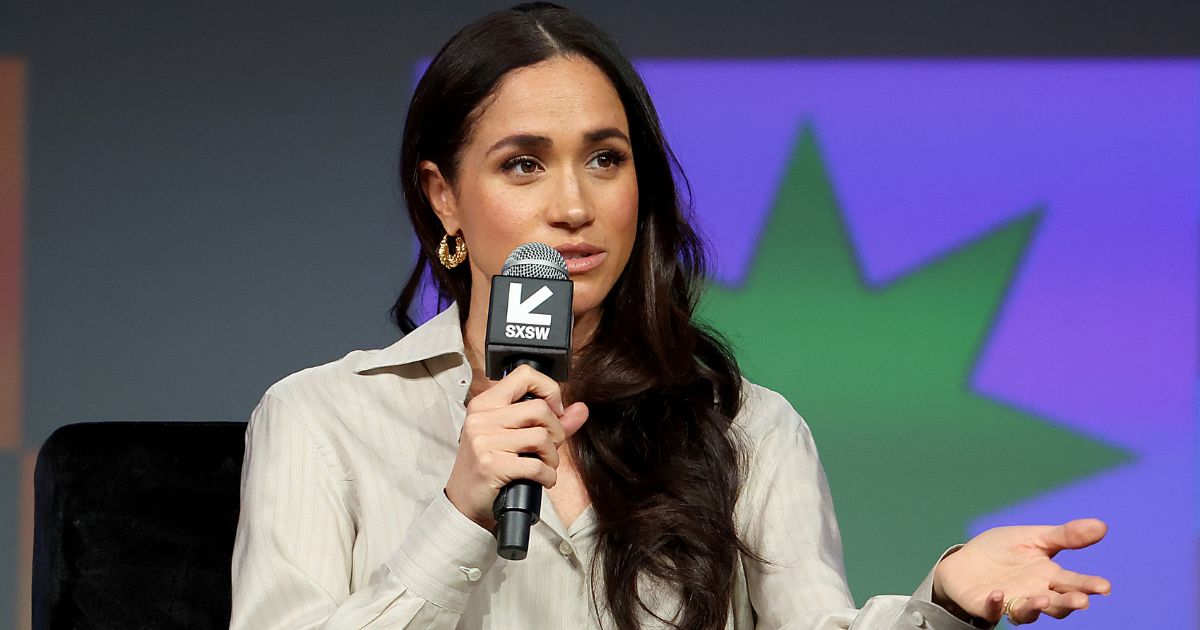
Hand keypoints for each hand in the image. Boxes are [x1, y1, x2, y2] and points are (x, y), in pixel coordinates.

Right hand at [444, 364, 588, 529]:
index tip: (554, 410)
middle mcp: (482, 418)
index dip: (549, 390)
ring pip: (541, 437)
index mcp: (485, 404)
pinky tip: (542, 479)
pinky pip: (536, 465)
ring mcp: (484, 441)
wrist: (463, 503)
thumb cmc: (489, 467)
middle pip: (540, 409)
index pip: (524, 375)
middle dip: (556, 431)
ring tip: (545, 465)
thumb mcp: (514, 438)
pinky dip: (548, 476)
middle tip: (551, 446)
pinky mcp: (491, 466)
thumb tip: (581, 409)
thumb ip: (550, 422)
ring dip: (552, 456)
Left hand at [932, 518, 1110, 624]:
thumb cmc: (1004, 550)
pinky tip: (998, 595)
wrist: (965, 559)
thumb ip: (1066, 536)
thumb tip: (1103, 526)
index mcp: (1048, 577)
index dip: (1088, 585)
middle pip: (1056, 604)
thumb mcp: (1034, 538)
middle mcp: (1034, 594)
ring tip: (1043, 599)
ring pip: (1027, 612)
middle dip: (1069, 603)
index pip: (1073, 583)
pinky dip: (995, 604)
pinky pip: (991, 609)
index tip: (1104, 586)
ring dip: (1035, 607)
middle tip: (1082, 601)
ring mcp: (1010, 602)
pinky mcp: (985, 605)